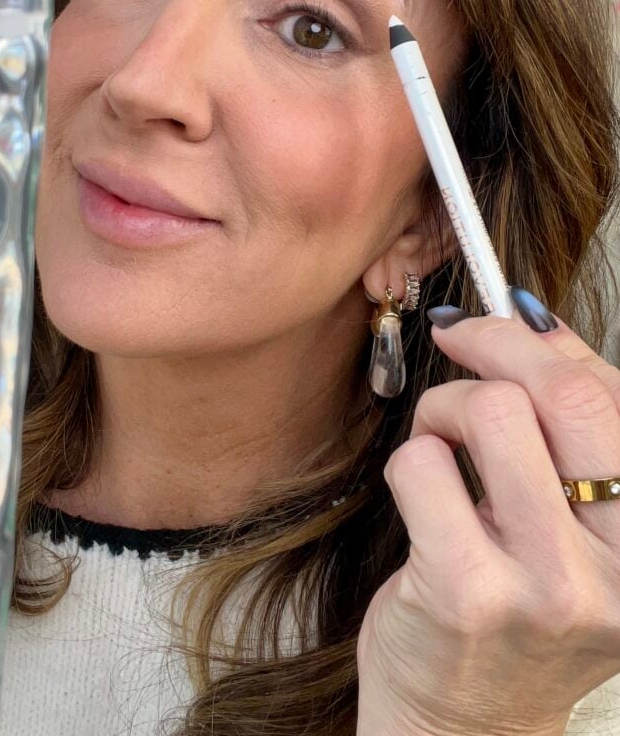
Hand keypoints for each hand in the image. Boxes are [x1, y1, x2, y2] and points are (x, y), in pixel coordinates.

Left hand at [355, 288, 619, 735]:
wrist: (466, 724)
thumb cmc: (517, 607)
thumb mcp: (571, 523)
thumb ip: (566, 425)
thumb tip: (533, 320)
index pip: (612, 396)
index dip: (544, 338)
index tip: (504, 316)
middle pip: (562, 394)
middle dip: (492, 343)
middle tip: (458, 341)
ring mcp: (549, 586)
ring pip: (489, 412)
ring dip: (446, 410)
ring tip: (444, 447)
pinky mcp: (469, 593)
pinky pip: (423, 463)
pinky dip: (411, 462)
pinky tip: (424, 500)